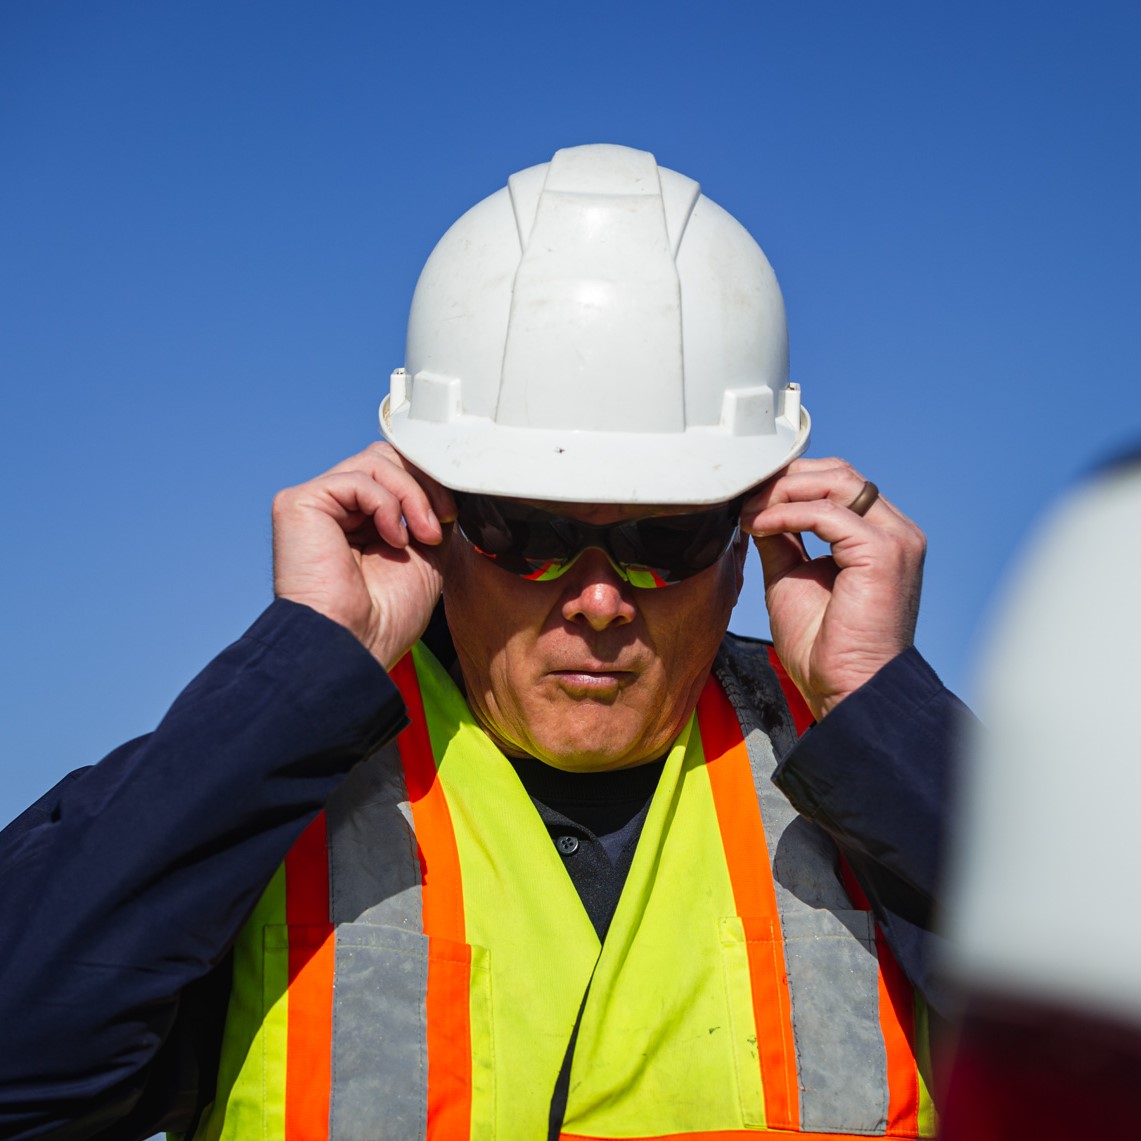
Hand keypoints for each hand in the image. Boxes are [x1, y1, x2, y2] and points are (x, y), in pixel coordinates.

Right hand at [272, 442, 455, 668]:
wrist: (356, 644)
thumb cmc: (385, 616)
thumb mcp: (426, 554)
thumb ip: (428, 513)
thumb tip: (446, 483)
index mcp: (362, 520)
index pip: (397, 471)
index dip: (429, 482)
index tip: (452, 514)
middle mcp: (337, 508)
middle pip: (386, 456)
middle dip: (424, 483)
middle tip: (440, 522)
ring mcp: (317, 503)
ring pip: (375, 461)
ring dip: (412, 495)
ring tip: (422, 536)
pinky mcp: (299, 503)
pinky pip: (356, 478)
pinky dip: (387, 503)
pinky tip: (393, 538)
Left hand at [742, 458, 925, 720]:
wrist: (845, 689)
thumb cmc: (824, 647)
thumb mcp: (792, 577)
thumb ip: (782, 539)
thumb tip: (758, 509)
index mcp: (879, 536)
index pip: (838, 483)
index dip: (791, 482)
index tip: (749, 498)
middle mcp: (895, 531)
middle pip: (839, 473)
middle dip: (785, 479)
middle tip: (746, 498)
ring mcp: (894, 539)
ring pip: (836, 482)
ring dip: (783, 492)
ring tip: (750, 512)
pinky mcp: (883, 551)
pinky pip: (826, 512)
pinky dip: (787, 513)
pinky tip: (760, 526)